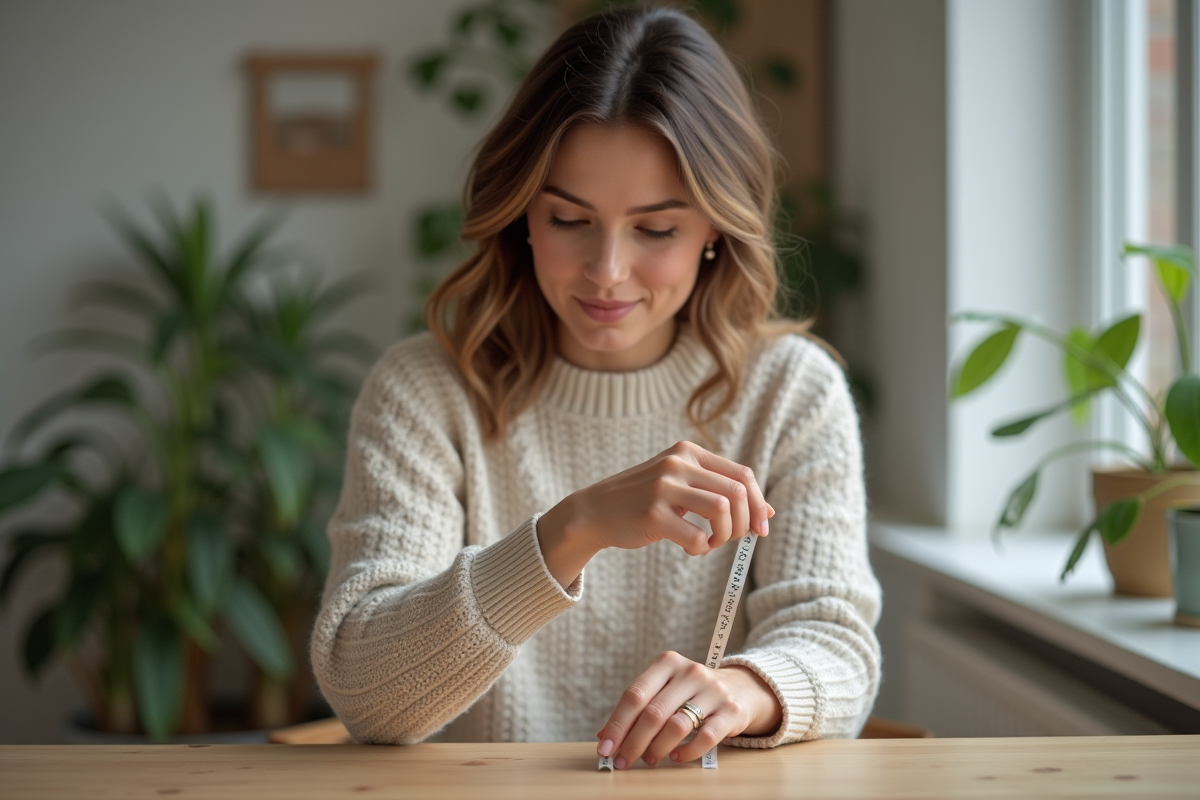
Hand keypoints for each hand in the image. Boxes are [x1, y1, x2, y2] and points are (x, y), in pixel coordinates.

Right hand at [537, 441, 772, 585]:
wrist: (595, 510)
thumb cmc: (645, 500)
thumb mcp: (682, 486)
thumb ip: (720, 492)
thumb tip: (768, 512)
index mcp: (688, 452)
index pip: (743, 475)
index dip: (758, 504)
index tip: (760, 528)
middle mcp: (677, 463)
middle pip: (737, 493)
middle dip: (744, 523)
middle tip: (731, 539)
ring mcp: (663, 487)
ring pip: (722, 510)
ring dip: (725, 535)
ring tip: (710, 543)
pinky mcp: (652, 513)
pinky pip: (696, 537)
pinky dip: (701, 548)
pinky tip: (691, 548)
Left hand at [595, 651, 782, 767]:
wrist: (741, 688)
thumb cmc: (691, 693)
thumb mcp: (665, 690)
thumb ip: (637, 709)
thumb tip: (604, 737)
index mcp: (668, 663)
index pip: (635, 694)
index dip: (617, 724)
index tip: (605, 747)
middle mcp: (690, 672)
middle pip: (653, 712)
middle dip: (633, 742)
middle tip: (622, 761)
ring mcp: (713, 690)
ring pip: (677, 725)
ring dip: (657, 748)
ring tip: (649, 760)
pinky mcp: (731, 711)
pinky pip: (705, 737)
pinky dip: (687, 751)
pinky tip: (676, 757)